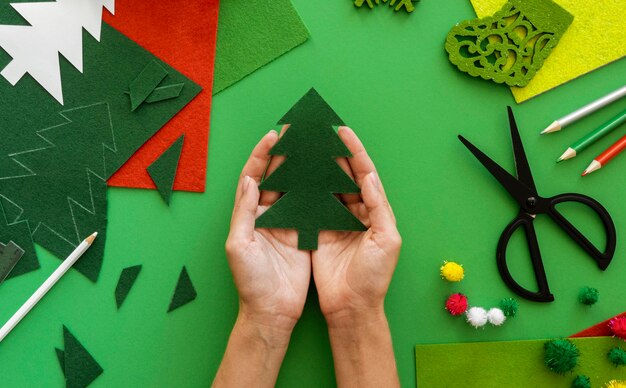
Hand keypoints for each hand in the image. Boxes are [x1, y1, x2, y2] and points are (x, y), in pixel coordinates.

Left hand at [225, 129, 310, 331]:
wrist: (271, 311)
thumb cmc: (250, 282)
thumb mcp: (239, 246)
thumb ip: (244, 212)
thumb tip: (249, 180)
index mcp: (249, 214)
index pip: (254, 176)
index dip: (262, 155)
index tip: (273, 135)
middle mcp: (268, 214)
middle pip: (276, 176)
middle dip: (284, 152)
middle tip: (296, 130)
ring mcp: (287, 222)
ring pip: (295, 186)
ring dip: (303, 165)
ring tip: (312, 144)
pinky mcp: (304, 233)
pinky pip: (312, 205)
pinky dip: (318, 188)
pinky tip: (327, 173)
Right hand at [312, 126, 400, 326]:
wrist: (352, 306)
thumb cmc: (374, 276)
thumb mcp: (387, 240)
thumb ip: (378, 206)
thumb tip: (368, 176)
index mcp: (373, 210)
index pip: (364, 173)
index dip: (354, 152)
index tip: (343, 131)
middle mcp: (354, 211)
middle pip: (343, 174)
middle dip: (332, 152)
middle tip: (319, 130)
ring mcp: (334, 220)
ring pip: (324, 185)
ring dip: (316, 165)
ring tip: (306, 144)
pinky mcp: (316, 230)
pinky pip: (309, 204)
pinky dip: (303, 188)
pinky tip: (295, 172)